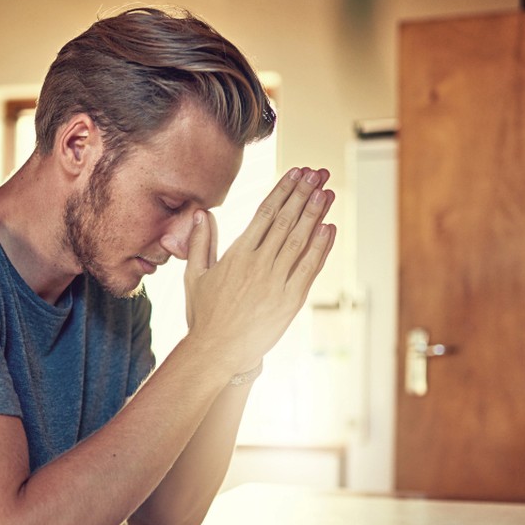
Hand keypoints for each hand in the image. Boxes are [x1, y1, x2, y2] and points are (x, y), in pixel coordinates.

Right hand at [182, 167, 336, 375]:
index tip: (296, 173)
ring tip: (327, 192)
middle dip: (303, 194)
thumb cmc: (204, 315)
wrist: (217, 352)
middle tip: (317, 173)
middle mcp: (258, 264)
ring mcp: (275, 283)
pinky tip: (330, 228)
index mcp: (237, 254)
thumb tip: (201, 212)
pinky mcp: (289, 302)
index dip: (282, 190)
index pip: (264, 213)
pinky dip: (320, 248)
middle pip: (285, 221)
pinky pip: (308, 269)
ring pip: (299, 240)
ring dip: (315, 214)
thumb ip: (201, 242)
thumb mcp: (195, 276)